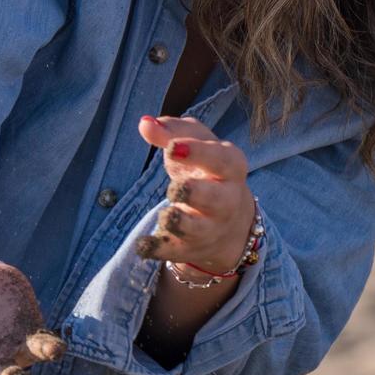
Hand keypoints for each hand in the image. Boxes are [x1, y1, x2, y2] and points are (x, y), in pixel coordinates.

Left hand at [134, 116, 257, 275]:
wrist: (229, 222)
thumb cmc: (207, 172)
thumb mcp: (196, 146)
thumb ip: (172, 131)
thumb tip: (145, 123)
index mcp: (230, 167)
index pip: (220, 159)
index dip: (197, 153)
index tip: (170, 148)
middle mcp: (226, 199)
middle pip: (216, 199)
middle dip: (195, 193)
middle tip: (175, 188)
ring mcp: (209, 227)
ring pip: (198, 230)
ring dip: (179, 222)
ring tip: (167, 214)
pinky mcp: (190, 248)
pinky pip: (174, 252)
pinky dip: (158, 249)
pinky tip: (143, 244)